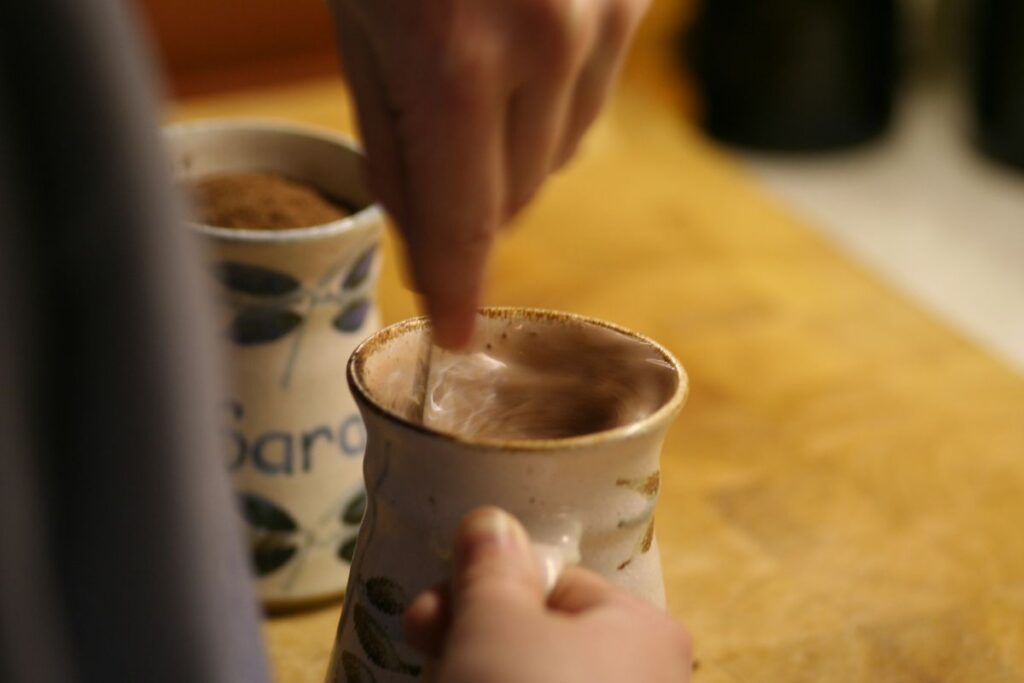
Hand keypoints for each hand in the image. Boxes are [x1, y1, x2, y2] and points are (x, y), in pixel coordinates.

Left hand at [331, 0, 649, 346]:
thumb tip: (428, 248)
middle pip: (517, 196)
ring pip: (560, 154)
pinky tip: (517, 38)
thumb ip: (394, 148)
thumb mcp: (360, 30)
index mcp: (457, 58)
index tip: (456, 333)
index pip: (464, 221)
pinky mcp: (632, 1)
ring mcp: (602, 18)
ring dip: (515, 148)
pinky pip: (590, 98)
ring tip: (475, 67)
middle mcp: (549, 44)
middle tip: (434, 139)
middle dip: (471, 197)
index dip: (458, 288)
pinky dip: (551, 97)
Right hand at [403, 507, 691, 682]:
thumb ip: (491, 566)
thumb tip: (491, 521)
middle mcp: (651, 672)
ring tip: (440, 674)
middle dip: (475, 633)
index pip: (553, 583)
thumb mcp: (493, 624)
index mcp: (645, 627)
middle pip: (542, 634)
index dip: (486, 590)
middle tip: (420, 638)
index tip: (429, 608)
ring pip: (539, 673)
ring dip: (481, 666)